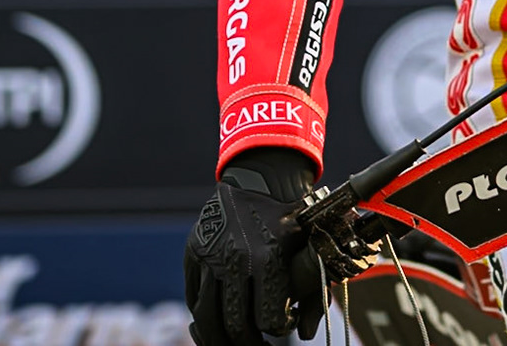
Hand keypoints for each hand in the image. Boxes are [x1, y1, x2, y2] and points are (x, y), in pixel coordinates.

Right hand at [184, 148, 323, 345]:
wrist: (261, 178)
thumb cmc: (292, 216)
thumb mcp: (309, 246)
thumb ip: (313, 290)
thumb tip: (310, 333)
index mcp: (268, 258)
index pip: (267, 318)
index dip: (278, 329)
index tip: (284, 326)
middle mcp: (236, 260)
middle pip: (235, 325)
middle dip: (249, 343)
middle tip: (259, 344)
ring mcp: (210, 257)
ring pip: (207, 318)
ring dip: (220, 339)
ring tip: (236, 342)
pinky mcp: (193, 254)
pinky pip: (193, 298)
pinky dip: (203, 317)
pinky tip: (219, 322)